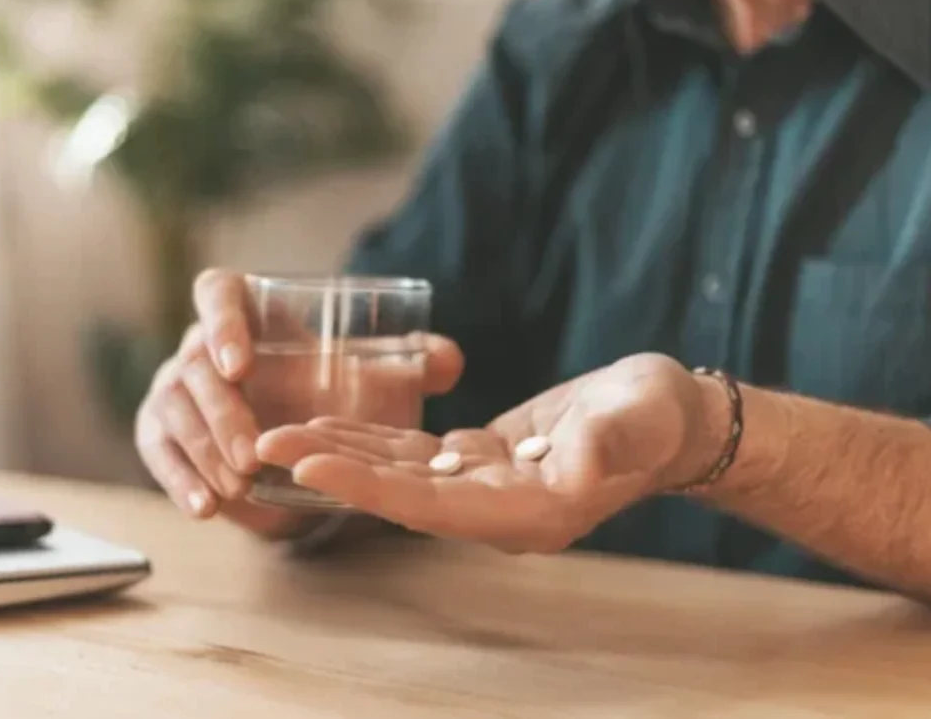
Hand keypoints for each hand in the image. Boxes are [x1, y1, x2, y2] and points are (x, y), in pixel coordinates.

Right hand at [134, 268, 464, 537]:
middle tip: (254, 453)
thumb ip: (415, 362)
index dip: (222, 322)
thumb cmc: (331, 387)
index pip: (217, 293)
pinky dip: (179, 481)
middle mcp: (199, 344)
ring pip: (173, 411)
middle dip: (222, 412)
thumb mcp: (374, 374)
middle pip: (193, 366)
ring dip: (203, 451)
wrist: (294, 433)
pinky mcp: (160, 432)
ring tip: (238, 486)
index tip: (241, 364)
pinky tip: (205, 509)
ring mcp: (173, 388)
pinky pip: (159, 453)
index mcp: (245, 309)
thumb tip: (446, 361)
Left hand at [257, 354, 727, 552]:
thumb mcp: (642, 419)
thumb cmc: (658, 417)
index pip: (432, 507)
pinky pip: (414, 456)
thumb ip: (611, 441)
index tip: (309, 466)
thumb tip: (579, 458)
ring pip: (397, 477)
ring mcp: (485, 489)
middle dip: (331, 472)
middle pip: (398, 497)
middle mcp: (497, 511)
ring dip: (339, 456)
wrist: (667, 418)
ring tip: (278, 435)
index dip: (368, 487)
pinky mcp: (480, 462)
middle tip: (263, 444)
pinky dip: (371, 441)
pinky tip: (332, 425)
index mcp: (530, 513)